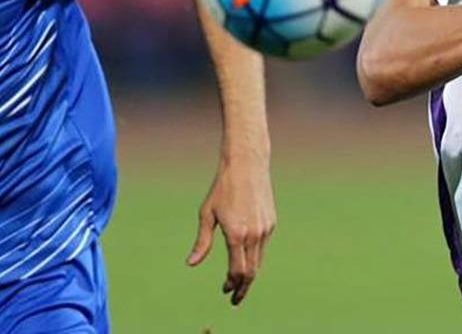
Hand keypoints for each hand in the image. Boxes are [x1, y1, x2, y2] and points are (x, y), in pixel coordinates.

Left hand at [186, 155, 276, 304]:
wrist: (247, 165)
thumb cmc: (222, 188)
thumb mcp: (207, 214)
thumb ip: (202, 242)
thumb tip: (191, 264)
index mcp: (236, 234)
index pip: (237, 271)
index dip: (230, 285)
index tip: (224, 291)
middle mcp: (254, 234)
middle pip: (251, 272)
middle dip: (243, 287)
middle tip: (234, 297)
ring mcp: (265, 228)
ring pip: (259, 260)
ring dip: (249, 273)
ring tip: (239, 281)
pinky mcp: (271, 222)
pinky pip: (263, 246)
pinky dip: (255, 257)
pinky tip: (246, 257)